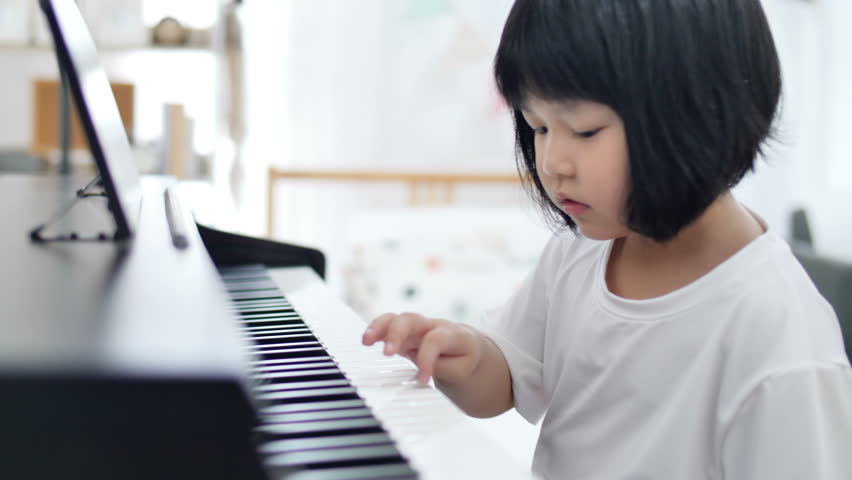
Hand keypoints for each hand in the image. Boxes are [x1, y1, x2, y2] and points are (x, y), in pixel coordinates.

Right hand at [362, 312, 482, 385]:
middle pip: (411, 320)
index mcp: (452, 333)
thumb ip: (441, 367)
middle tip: (387, 354)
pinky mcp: (406, 332)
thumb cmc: (464, 359)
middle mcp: (432, 325)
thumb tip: (419, 367)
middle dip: (396, 334)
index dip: (427, 359)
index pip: (435, 340)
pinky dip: (376, 330)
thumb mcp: (461, 369)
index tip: (422, 380)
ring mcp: (417, 327)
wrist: (468, 348)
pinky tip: (366, 340)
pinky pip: (389, 325)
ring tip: (366, 341)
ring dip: (379, 328)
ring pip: (396, 318)